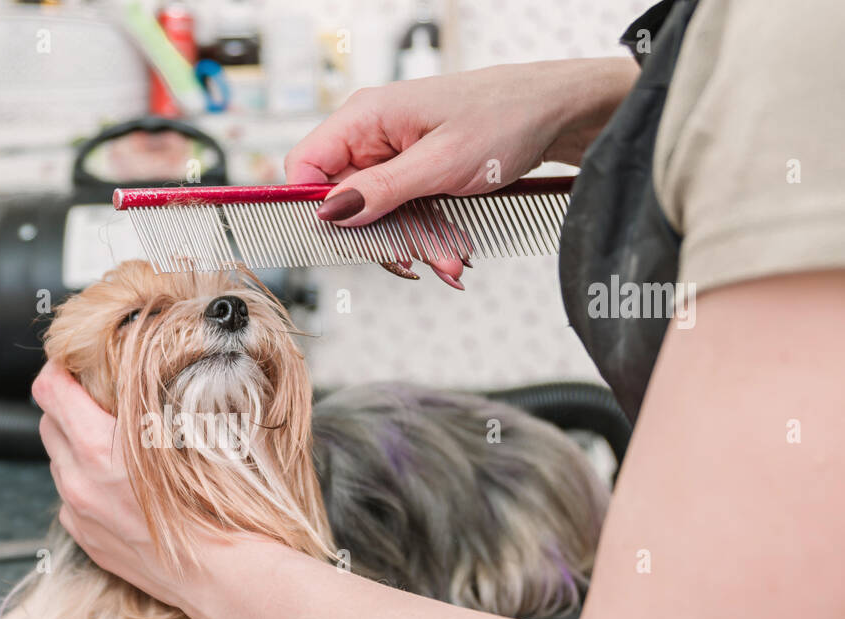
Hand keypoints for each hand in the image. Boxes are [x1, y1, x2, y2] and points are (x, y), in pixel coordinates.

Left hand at [31, 361, 209, 610]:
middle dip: (66, 406)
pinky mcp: (85, 538)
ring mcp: (78, 513)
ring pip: (58, 462)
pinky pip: (70, 498)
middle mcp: (79, 482)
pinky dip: (84, 483)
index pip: (50, 391)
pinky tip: (116, 485)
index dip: (57, 368)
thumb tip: (130, 378)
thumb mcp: (185, 434)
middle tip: (96, 397)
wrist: (219, 573)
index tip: (70, 361)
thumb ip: (145, 403)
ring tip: (112, 445)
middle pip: (47, 424)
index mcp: (98, 449)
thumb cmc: (213, 505)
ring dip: (75, 446)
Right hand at [285, 58, 637, 283]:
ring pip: (377, 217)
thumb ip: (379, 190)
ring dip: (412, 244)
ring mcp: (393, 156)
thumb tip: (329, 211)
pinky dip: (427, 237)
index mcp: (366, 117)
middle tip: (413, 260)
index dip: (315, 206)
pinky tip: (452, 252)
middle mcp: (372, 136)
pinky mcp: (414, 174)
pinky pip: (403, 215)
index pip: (305, 166)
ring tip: (449, 260)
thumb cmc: (507, 117)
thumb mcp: (440, 162)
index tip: (341, 235)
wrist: (558, 114)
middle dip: (380, 237)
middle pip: (343, 202)